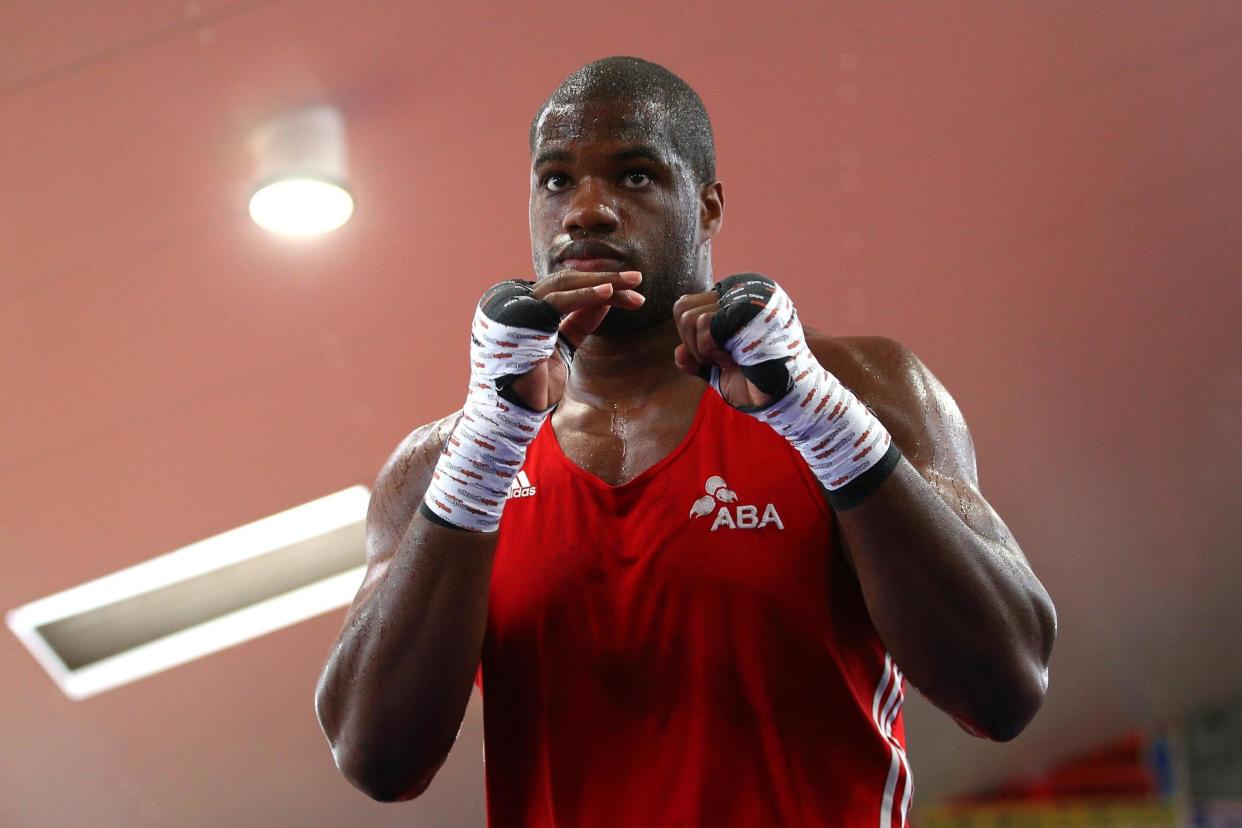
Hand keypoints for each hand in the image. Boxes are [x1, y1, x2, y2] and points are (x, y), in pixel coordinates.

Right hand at [507, 270, 643, 409]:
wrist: (514, 411)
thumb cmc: (535, 385)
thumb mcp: (565, 346)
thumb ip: (580, 321)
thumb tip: (606, 299)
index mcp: (527, 307)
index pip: (567, 288)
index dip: (598, 285)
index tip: (630, 292)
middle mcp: (519, 302)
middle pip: (568, 282)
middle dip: (606, 278)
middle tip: (637, 278)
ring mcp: (518, 308)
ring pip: (566, 285)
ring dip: (603, 283)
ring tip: (633, 282)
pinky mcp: (522, 318)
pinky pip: (558, 301)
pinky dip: (584, 296)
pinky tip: (609, 293)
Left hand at [672, 290, 774, 408]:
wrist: (780, 395)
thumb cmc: (754, 383)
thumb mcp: (716, 372)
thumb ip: (695, 361)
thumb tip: (678, 353)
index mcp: (729, 306)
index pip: (686, 306)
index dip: (689, 338)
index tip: (713, 357)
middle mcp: (736, 297)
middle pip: (682, 308)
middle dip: (691, 344)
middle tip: (720, 360)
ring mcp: (741, 300)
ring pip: (689, 316)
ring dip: (702, 349)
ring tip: (729, 358)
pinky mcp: (744, 308)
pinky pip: (704, 323)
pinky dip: (710, 349)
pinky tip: (733, 358)